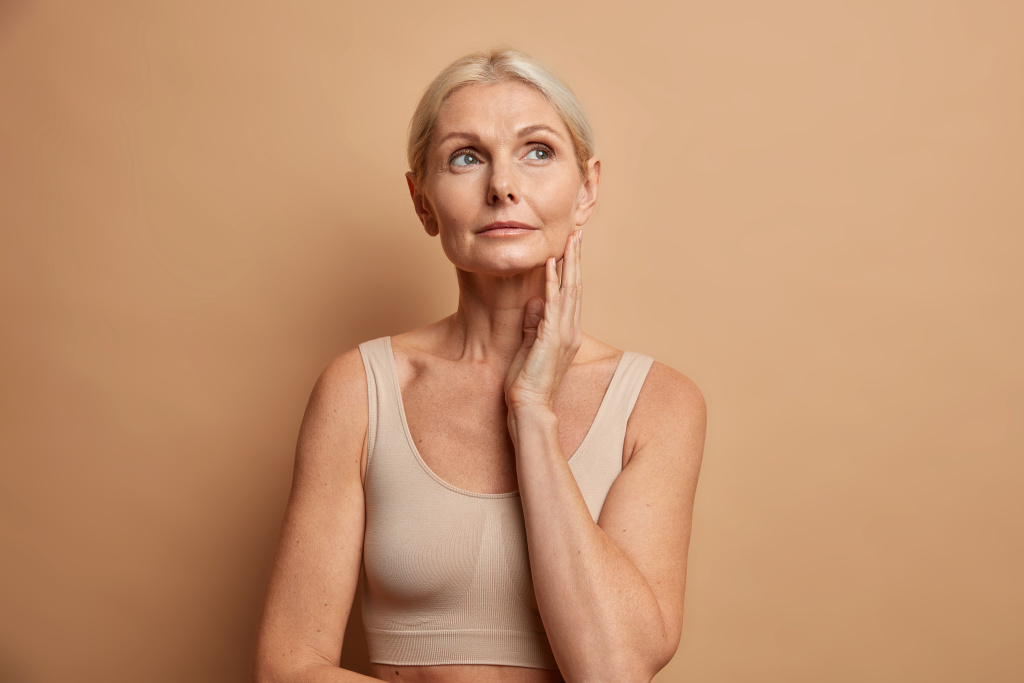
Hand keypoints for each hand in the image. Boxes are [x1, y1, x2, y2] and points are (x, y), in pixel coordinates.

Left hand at [504, 229, 582, 415]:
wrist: (530, 406)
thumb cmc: (528, 382)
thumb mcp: (530, 347)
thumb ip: (534, 325)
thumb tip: (534, 302)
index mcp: (566, 332)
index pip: (571, 295)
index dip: (571, 270)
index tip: (571, 249)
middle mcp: (570, 330)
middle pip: (575, 287)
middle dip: (576, 259)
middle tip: (577, 234)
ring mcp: (563, 333)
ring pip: (569, 290)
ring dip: (569, 263)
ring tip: (570, 240)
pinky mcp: (551, 336)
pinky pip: (553, 303)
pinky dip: (552, 281)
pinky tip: (551, 264)